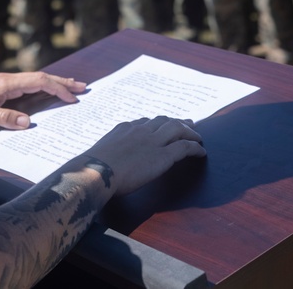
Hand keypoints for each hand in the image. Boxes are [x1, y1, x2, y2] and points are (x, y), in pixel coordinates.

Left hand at [0, 72, 86, 129]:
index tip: (72, 97)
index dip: (57, 88)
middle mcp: (11, 79)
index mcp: (8, 82)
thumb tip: (28, 122)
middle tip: (83, 87)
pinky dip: (44, 87)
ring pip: (37, 80)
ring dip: (55, 83)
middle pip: (42, 78)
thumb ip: (5, 118)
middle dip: (63, 82)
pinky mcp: (4, 88)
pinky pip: (30, 85)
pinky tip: (49, 91)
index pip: (39, 82)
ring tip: (73, 87)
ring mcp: (8, 83)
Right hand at [83, 117, 205, 195]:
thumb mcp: (98, 155)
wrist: (96, 171)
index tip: (162, 127)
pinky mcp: (163, 155)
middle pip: (164, 120)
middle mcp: (140, 130)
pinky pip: (185, 147)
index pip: (145, 123)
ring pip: (177, 129)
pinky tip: (201, 151)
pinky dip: (195, 147)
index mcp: (124, 129)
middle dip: (177, 122)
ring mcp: (153, 141)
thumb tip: (101, 164)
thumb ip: (106, 155)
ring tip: (198, 137)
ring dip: (190, 131)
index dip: (156, 125)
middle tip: (187, 124)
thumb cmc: (91, 169)